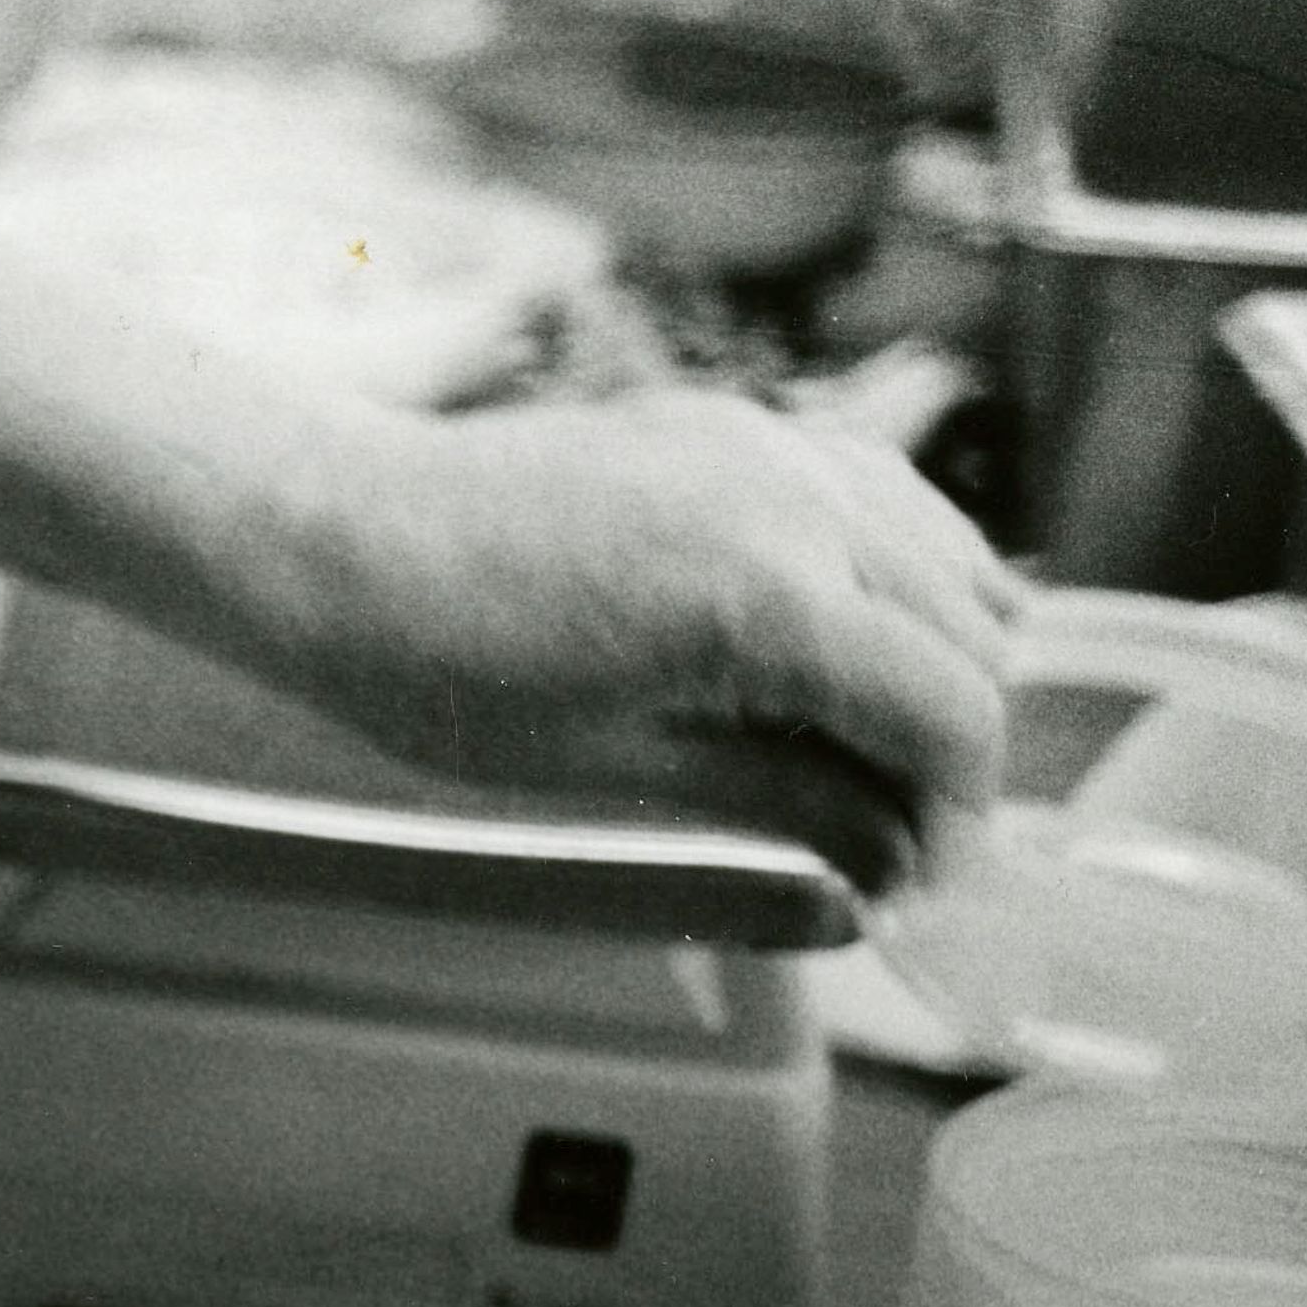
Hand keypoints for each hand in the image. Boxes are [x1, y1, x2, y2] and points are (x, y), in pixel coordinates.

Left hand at [278, 392, 1026, 894]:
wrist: (333, 537)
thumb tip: (891, 865)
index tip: (915, 882)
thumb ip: (784, 801)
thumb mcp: (619, 764)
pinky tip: (828, 639)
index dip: (954, 819)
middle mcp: (800, 503)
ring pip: (947, 555)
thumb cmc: (438, 665)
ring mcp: (773, 446)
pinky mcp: (736, 424)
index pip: (953, 715)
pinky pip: (875, 494)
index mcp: (772, 598)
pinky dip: (889, 569)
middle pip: (973, 635)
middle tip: (882, 828)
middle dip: (946, 742)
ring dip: (934, 650)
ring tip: (856, 740)